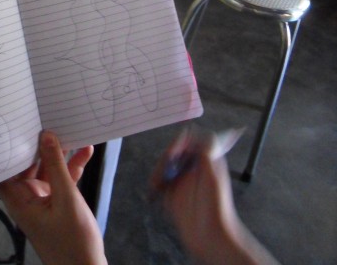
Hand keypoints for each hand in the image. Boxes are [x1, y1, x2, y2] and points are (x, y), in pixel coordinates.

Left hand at [0, 131, 106, 264]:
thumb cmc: (73, 242)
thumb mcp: (66, 199)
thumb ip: (57, 166)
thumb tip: (46, 135)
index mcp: (19, 200)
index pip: (2, 169)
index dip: (4, 148)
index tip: (10, 124)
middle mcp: (28, 197)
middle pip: (27, 163)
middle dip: (36, 142)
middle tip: (43, 115)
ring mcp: (44, 199)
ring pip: (48, 168)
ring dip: (59, 152)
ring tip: (68, 127)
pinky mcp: (59, 202)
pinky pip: (62, 178)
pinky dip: (72, 166)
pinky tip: (86, 150)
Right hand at [151, 131, 278, 264]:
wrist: (212, 239)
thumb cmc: (215, 207)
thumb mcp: (213, 177)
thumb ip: (205, 152)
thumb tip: (195, 131)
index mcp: (207, 160)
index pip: (192, 139)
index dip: (180, 142)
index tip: (173, 154)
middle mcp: (194, 167)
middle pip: (175, 151)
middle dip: (166, 158)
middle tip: (162, 172)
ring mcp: (184, 181)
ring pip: (166, 165)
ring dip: (158, 171)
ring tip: (156, 184)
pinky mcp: (174, 195)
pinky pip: (162, 182)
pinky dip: (155, 183)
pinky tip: (154, 190)